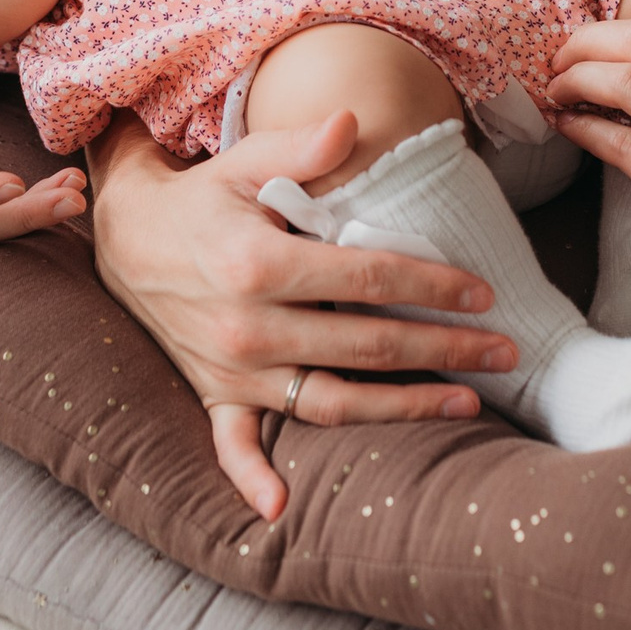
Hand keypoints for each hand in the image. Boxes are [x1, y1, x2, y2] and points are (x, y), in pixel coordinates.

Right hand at [86, 111, 511, 519]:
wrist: (126, 236)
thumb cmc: (201, 196)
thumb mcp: (243, 160)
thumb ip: (300, 147)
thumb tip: (352, 119)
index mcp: (258, 264)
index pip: (367, 278)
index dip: (432, 286)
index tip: (483, 293)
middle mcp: (247, 326)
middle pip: (365, 345)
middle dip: (443, 349)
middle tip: (504, 351)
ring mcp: (230, 369)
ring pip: (330, 401)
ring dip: (402, 407)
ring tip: (466, 403)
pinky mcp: (212, 393)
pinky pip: (233, 447)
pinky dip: (253, 480)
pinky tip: (283, 510)